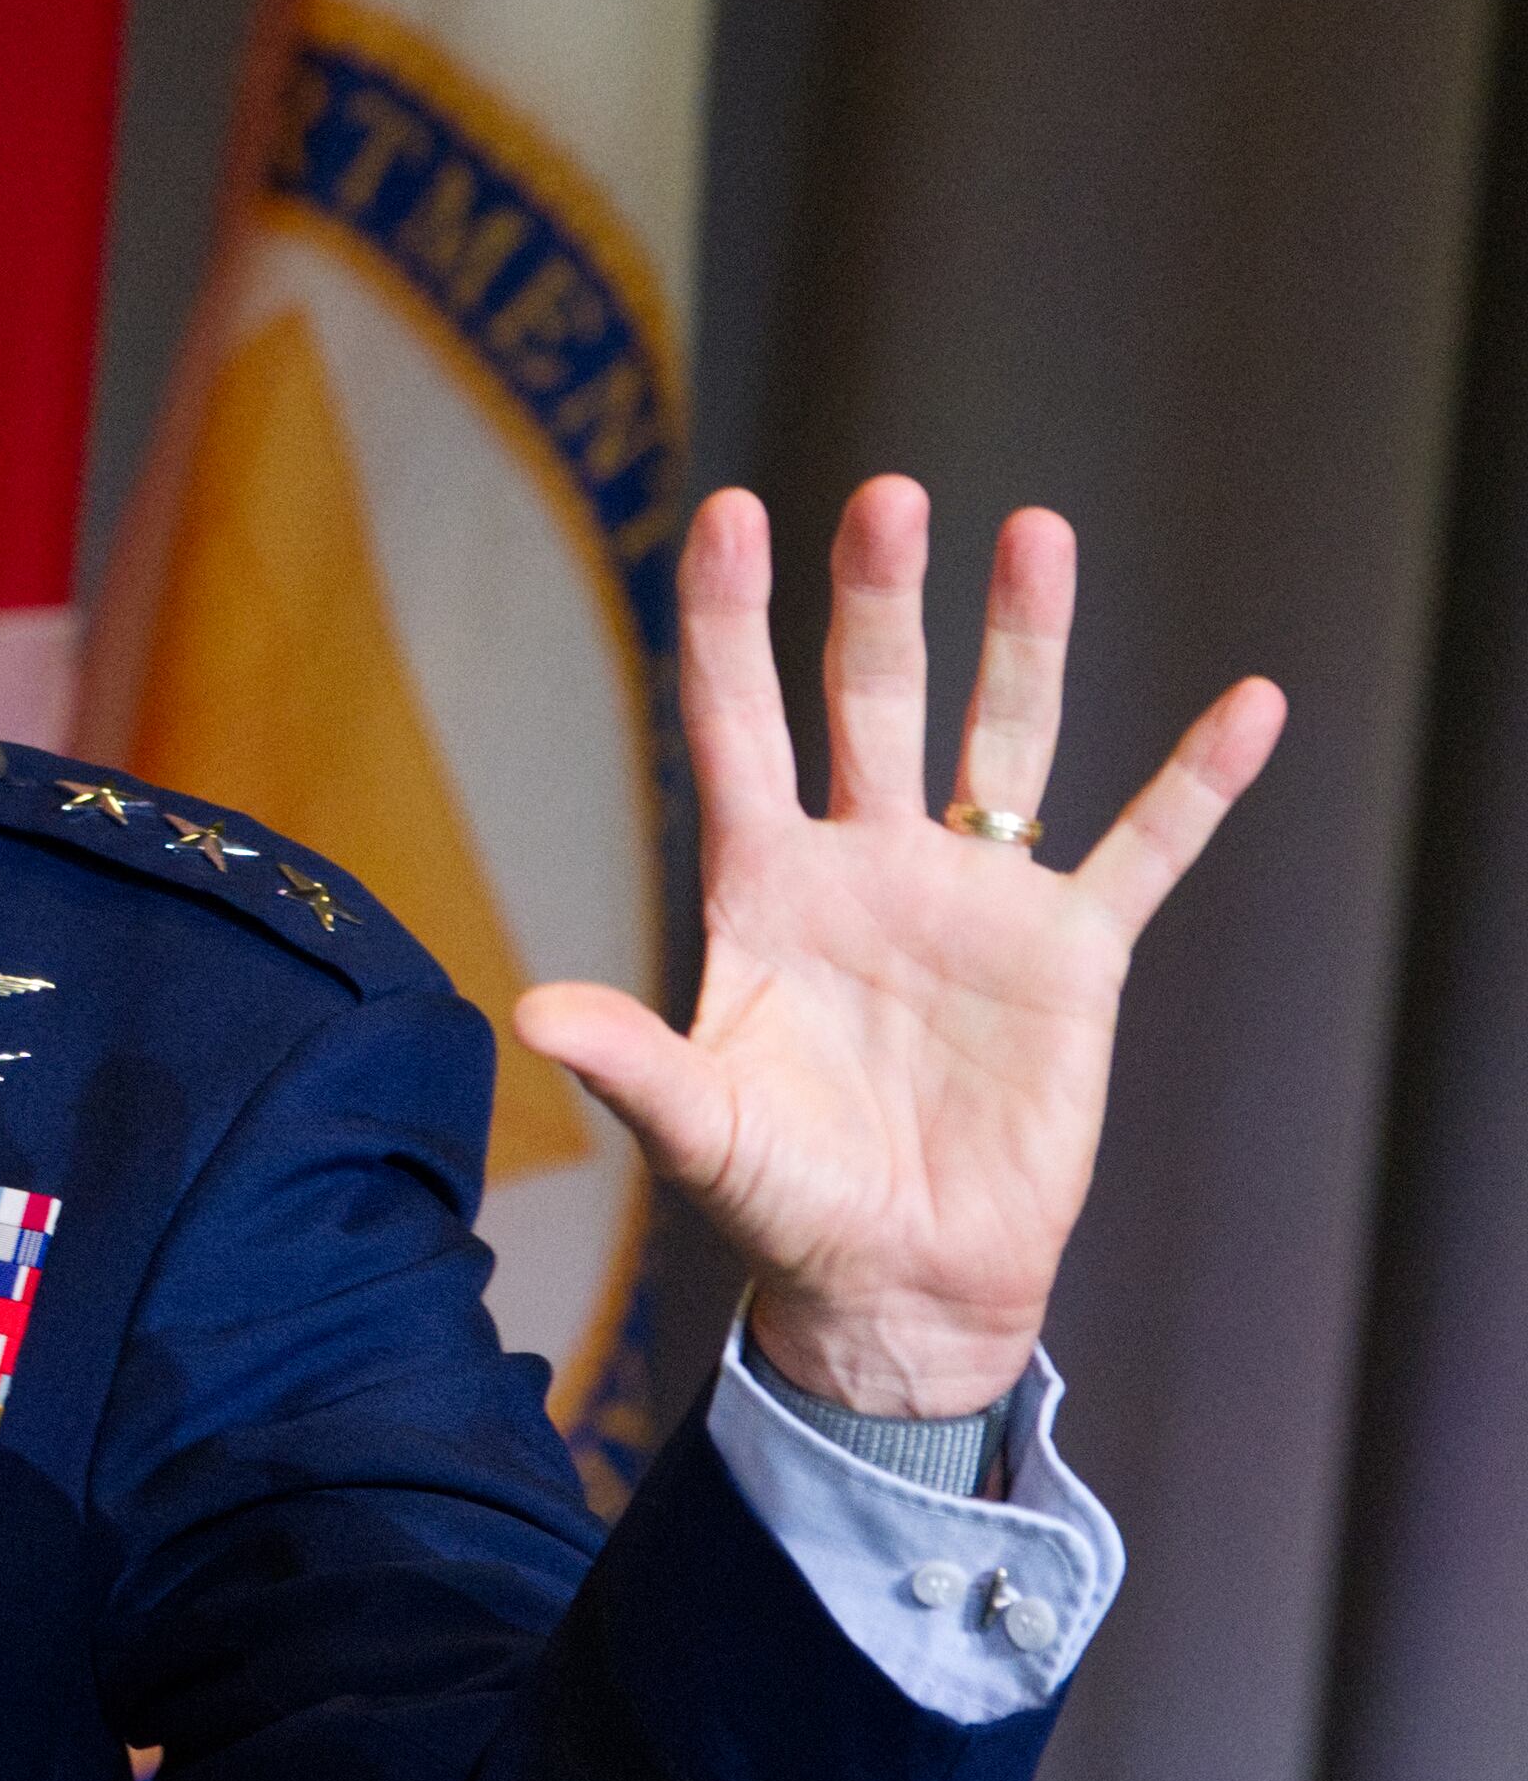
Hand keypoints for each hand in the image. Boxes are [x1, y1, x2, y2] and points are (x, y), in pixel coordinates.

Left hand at [515, 479, 1283, 1417]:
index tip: (726, 512)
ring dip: (1024, 641)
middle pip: (871, 700)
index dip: (728, 621)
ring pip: (1003, 739)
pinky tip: (1249, 706)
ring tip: (1036, 531)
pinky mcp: (1071, 957)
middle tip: (890, 496)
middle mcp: (868, 864)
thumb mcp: (699, 1129)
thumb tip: (531, 1011)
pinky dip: (1197, 784)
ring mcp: (973, 900)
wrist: (897, 1284)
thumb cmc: (781, 1203)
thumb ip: (631, 1061)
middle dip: (877, 602)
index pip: (735, 722)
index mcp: (762, 885)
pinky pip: (1145, 851)